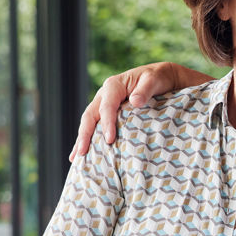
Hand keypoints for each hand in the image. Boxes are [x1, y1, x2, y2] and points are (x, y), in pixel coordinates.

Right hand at [70, 62, 210, 160]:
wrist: (160, 77)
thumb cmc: (157, 78)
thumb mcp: (153, 80)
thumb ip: (145, 90)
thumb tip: (135, 102)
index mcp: (113, 86)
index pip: (106, 106)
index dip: (107, 123)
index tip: (110, 139)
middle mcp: (104, 95)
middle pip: (90, 115)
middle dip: (85, 134)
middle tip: (83, 153)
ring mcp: (103, 104)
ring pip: (88, 122)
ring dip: (81, 139)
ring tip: (76, 158)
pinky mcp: (106, 113)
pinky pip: (94, 126)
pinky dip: (87, 139)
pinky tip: (81, 154)